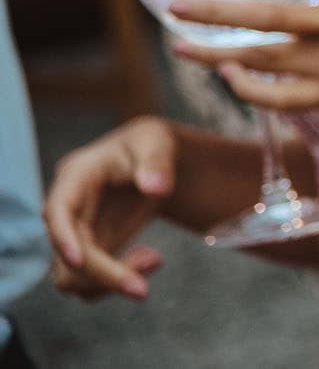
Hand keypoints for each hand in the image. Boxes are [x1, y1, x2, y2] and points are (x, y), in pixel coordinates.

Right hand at [44, 118, 174, 300]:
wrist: (150, 160)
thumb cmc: (149, 145)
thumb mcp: (156, 141)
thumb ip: (157, 162)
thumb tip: (156, 189)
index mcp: (76, 177)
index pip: (57, 211)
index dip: (62, 237)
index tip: (79, 262)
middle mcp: (68, 210)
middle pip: (67, 257)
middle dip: (105, 275)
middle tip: (151, 273)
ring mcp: (75, 234)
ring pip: (72, 278)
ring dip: (111, 281)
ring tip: (156, 259)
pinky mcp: (89, 251)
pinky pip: (90, 281)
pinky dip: (118, 280)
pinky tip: (151, 259)